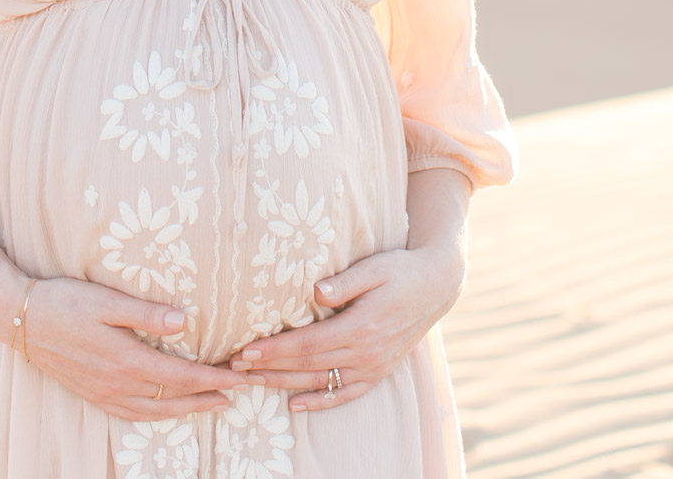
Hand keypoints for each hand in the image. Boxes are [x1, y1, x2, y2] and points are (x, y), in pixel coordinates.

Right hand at [22, 277, 252, 420]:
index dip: (213, 377)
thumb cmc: (64, 302)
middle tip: (239, 392)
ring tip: (213, 404)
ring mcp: (104, 393)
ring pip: (156, 412)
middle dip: (208, 395)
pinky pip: (133, 414)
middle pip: (173, 398)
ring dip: (188, 409)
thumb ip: (145, 313)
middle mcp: (118, 384)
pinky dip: (157, 415)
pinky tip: (166, 410)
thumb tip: (185, 320)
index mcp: (126, 359)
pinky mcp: (93, 395)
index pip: (181, 375)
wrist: (21, 321)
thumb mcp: (106, 301)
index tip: (240, 377)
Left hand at [226, 244, 466, 410]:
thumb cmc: (401, 270)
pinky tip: (296, 405)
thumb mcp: (375, 267)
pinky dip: (320, 402)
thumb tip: (315, 291)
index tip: (246, 350)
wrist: (437, 286)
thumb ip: (345, 281)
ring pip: (321, 382)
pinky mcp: (378, 372)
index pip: (307, 344)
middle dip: (269, 367)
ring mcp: (373, 366)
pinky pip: (345, 394)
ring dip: (284, 384)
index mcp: (361, 327)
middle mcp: (366, 353)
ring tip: (253, 382)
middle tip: (235, 366)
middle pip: (308, 366)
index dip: (275, 349)